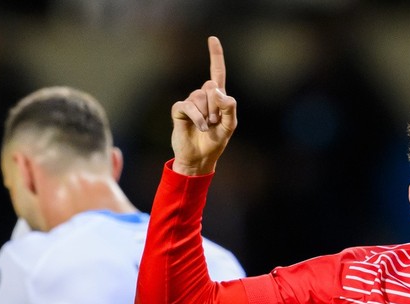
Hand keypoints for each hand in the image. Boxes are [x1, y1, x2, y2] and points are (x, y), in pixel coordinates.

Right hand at [171, 36, 237, 175]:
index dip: (215, 55)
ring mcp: (190, 102)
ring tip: (206, 127)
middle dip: (216, 106)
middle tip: (215, 122)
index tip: (212, 38)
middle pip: (211, 87)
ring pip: (200, 97)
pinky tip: (199, 127)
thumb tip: (218, 92)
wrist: (199, 158)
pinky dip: (197, 118)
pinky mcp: (179, 110)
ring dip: (206, 115)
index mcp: (217, 98)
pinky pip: (188, 106)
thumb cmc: (215, 142)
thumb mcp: (229, 126)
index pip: (217, 72)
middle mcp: (202, 96)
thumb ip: (230, 108)